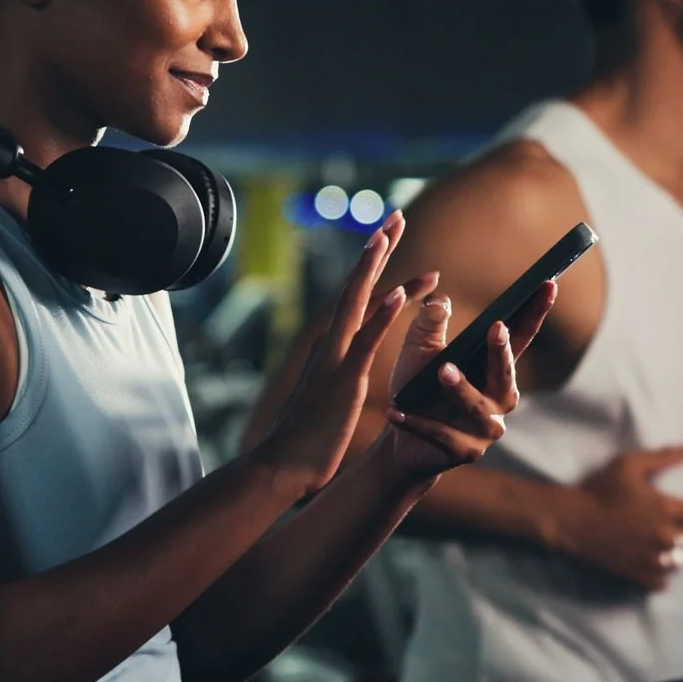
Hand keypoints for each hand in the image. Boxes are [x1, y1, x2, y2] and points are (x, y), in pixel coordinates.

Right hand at [249, 213, 416, 496]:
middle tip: (395, 215)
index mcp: (332, 348)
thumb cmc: (308, 440)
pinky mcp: (344, 380)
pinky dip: (382, 316)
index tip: (391, 236)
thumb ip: (340, 377)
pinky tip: (399, 296)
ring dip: (376, 268)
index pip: (358, 297)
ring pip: (358, 303)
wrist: (283, 466)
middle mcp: (331, 344)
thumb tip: (347, 369)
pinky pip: (366, 342)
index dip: (375, 266)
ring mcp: (336, 359)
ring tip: (390, 234)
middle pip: (356, 286)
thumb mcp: (331, 398)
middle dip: (377, 249)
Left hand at [375, 275, 555, 481]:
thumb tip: (439, 300)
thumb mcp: (417, 351)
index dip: (535, 311)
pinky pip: (443, 435)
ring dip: (461, 388)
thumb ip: (429, 325)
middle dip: (502, 352)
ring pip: (478, 407)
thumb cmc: (417, 389)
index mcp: (494, 369)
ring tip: (442, 370)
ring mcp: (485, 429)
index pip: (520, 337)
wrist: (402, 440)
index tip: (547, 284)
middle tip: (496, 327)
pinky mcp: (465, 452)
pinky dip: (418, 422)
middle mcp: (499, 399)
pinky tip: (396, 411)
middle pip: (505, 374)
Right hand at [552, 444, 682, 589]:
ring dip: (669, 552)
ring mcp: (651, 557)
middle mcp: (664, 535)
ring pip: (677, 560)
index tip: (670, 507)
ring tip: (651, 543)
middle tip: (655, 523)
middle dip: (676, 530)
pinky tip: (647, 560)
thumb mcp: (631, 464)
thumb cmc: (601, 489)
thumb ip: (667, 456)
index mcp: (666, 508)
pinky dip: (659, 573)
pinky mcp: (638, 573)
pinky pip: (663, 581)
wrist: (572, 519)